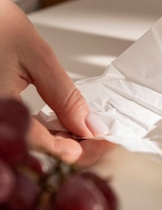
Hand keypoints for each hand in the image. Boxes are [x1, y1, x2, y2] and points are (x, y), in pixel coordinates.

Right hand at [0, 0, 111, 165]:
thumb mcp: (36, 56)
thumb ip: (65, 96)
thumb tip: (88, 126)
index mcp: (1, 110)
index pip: (48, 149)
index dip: (82, 149)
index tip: (103, 142)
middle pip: (37, 153)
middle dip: (71, 147)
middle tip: (96, 136)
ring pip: (27, 146)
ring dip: (55, 141)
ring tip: (80, 128)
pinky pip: (16, 132)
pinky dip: (37, 132)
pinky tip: (53, 122)